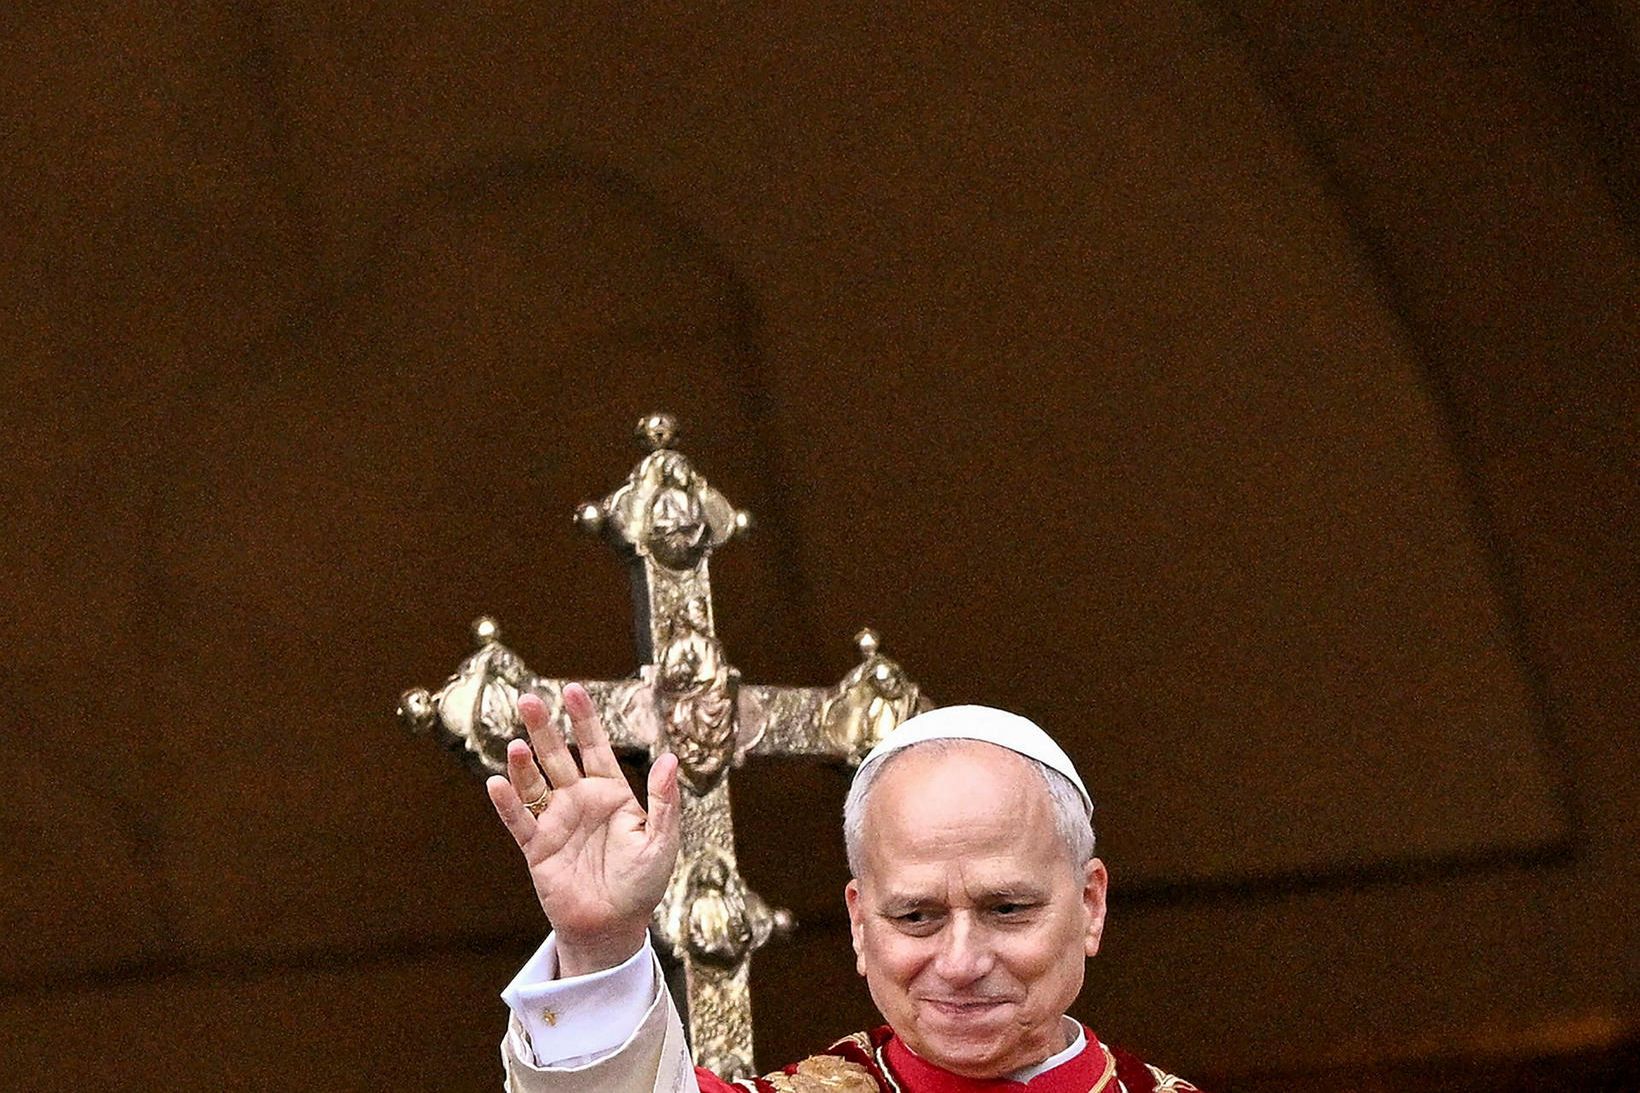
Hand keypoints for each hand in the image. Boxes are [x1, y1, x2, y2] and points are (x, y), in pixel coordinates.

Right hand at [487, 683, 681, 976]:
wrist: (614, 928)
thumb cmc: (642, 884)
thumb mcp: (661, 841)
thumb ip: (664, 801)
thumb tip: (670, 757)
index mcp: (611, 794)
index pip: (595, 747)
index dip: (584, 719)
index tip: (573, 691)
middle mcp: (580, 801)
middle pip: (558, 756)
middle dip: (544, 728)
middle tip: (528, 698)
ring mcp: (556, 822)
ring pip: (535, 783)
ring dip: (524, 764)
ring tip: (517, 745)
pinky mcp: (538, 849)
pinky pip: (520, 821)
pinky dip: (508, 803)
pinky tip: (497, 783)